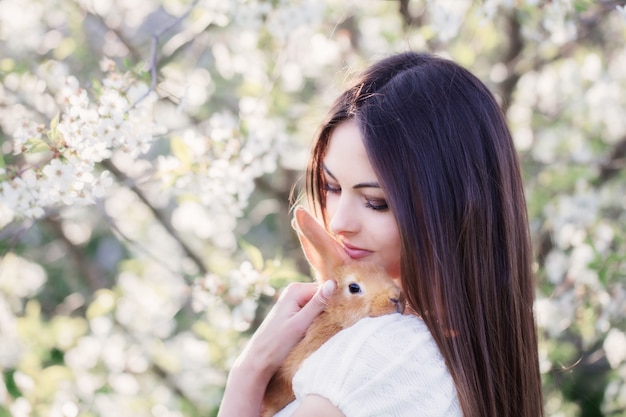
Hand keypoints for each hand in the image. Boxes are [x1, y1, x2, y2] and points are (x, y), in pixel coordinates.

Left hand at [218, 280, 335, 416]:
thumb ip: (317, 303)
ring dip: (324, 316)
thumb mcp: (300, 324)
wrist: (259, 359)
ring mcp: (294, 302)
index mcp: (295, 290)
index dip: (336, 300)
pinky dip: (317, 321)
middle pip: (323, 296)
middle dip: (330, 309)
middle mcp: (294, 292)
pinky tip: (317, 331)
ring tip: (324, 329)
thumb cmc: (277, 343)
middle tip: (335, 324)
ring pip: (319, 306)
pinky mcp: (294, 313)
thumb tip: (333, 283)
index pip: (326, 289)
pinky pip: (313, 312)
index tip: (344, 314)